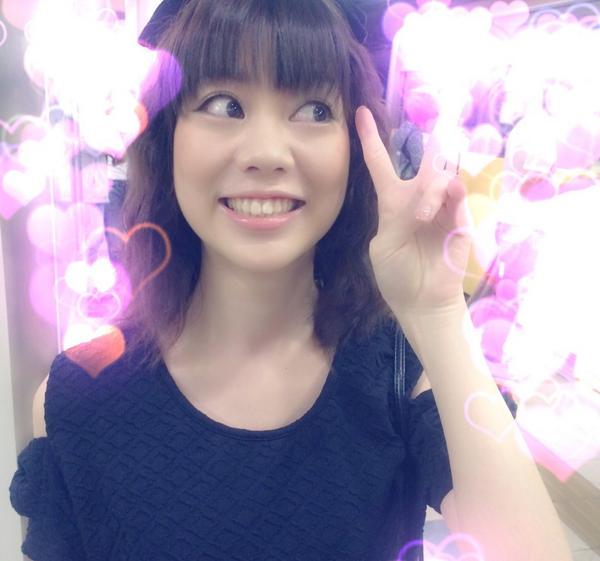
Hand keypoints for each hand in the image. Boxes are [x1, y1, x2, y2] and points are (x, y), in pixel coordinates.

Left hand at [355, 106, 473, 316]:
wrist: (422, 302)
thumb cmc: (396, 275)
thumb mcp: (385, 245)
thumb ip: (396, 216)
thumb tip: (419, 196)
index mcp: (392, 203)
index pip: (380, 164)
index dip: (370, 139)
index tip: (360, 113)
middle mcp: (417, 199)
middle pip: (421, 162)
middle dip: (426, 146)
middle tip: (432, 129)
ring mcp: (441, 207)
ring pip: (439, 175)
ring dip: (430, 189)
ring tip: (422, 217)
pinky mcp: (461, 218)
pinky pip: (458, 193)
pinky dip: (448, 193)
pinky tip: (440, 205)